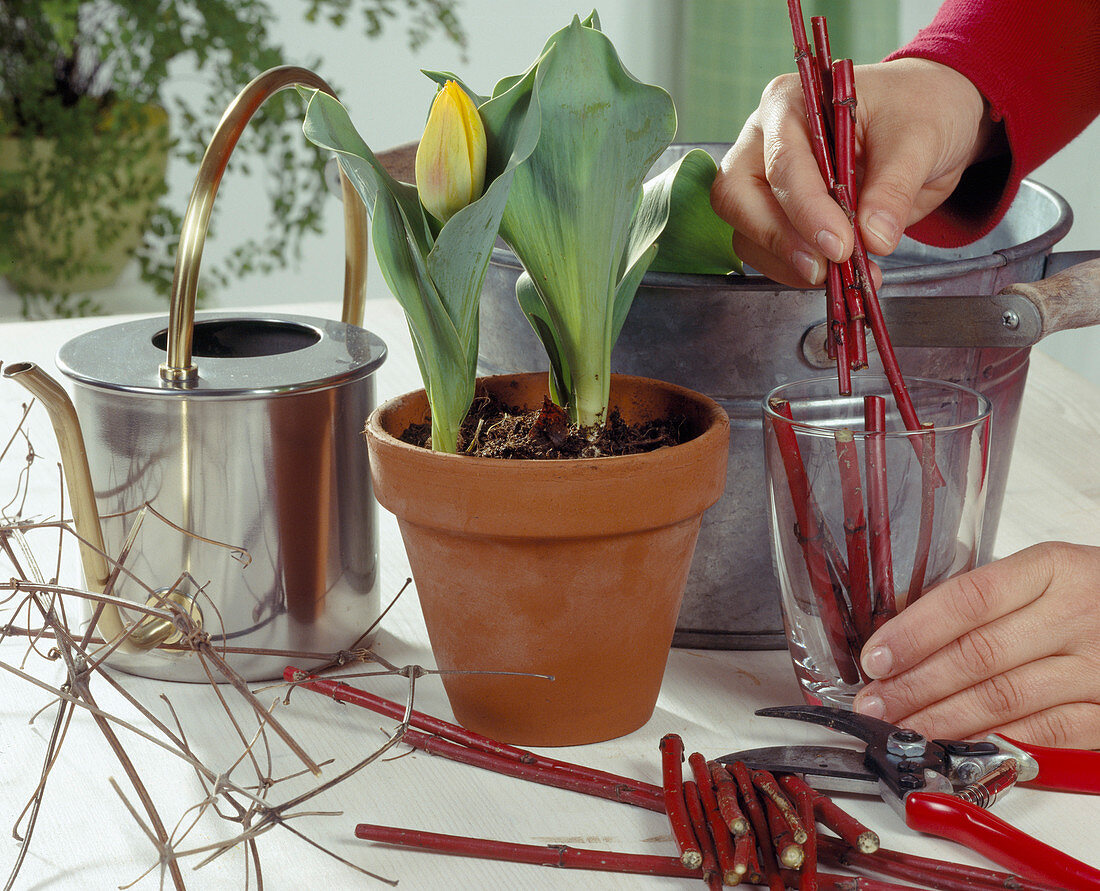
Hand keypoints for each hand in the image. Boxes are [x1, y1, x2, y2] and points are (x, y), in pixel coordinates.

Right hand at [710, 58, 991, 286]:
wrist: (929, 120)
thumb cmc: (918, 110)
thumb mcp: (919, 138)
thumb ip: (894, 188)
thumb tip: (874, 239)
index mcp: (791, 104)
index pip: (781, 163)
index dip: (806, 209)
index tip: (840, 245)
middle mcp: (765, 141)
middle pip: (737, 197)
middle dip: (777, 239)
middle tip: (822, 268)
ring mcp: (765, 180)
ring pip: (746, 232)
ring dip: (788, 263)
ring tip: (842, 276)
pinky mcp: (778, 215)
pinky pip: (769, 251)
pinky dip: (797, 271)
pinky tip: (839, 275)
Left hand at [852, 542, 1099, 748]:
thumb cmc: (1088, 594)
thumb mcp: (1040, 575)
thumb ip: (978, 600)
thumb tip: (899, 629)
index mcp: (1052, 568)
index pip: (968, 599)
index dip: (914, 632)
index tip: (875, 658)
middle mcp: (1077, 615)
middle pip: (979, 654)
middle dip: (915, 685)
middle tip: (874, 705)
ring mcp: (1098, 667)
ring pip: (1005, 698)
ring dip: (943, 719)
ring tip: (901, 729)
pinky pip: (1044, 733)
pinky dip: (994, 742)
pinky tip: (956, 746)